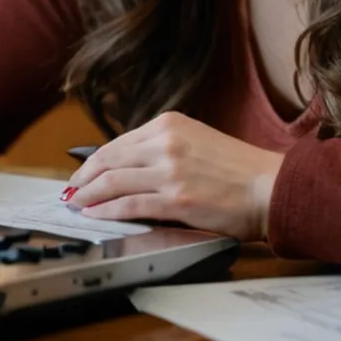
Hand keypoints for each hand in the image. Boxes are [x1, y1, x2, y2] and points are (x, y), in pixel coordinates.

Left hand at [64, 111, 285, 241]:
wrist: (270, 186)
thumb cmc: (237, 169)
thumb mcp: (196, 141)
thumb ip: (163, 148)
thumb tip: (126, 166)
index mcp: (169, 124)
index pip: (118, 143)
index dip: (93, 160)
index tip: (82, 173)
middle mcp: (166, 142)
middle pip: (108, 160)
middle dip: (83, 178)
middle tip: (70, 191)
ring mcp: (169, 171)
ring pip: (112, 182)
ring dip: (88, 196)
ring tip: (76, 205)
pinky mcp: (176, 200)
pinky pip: (128, 204)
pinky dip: (105, 210)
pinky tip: (95, 215)